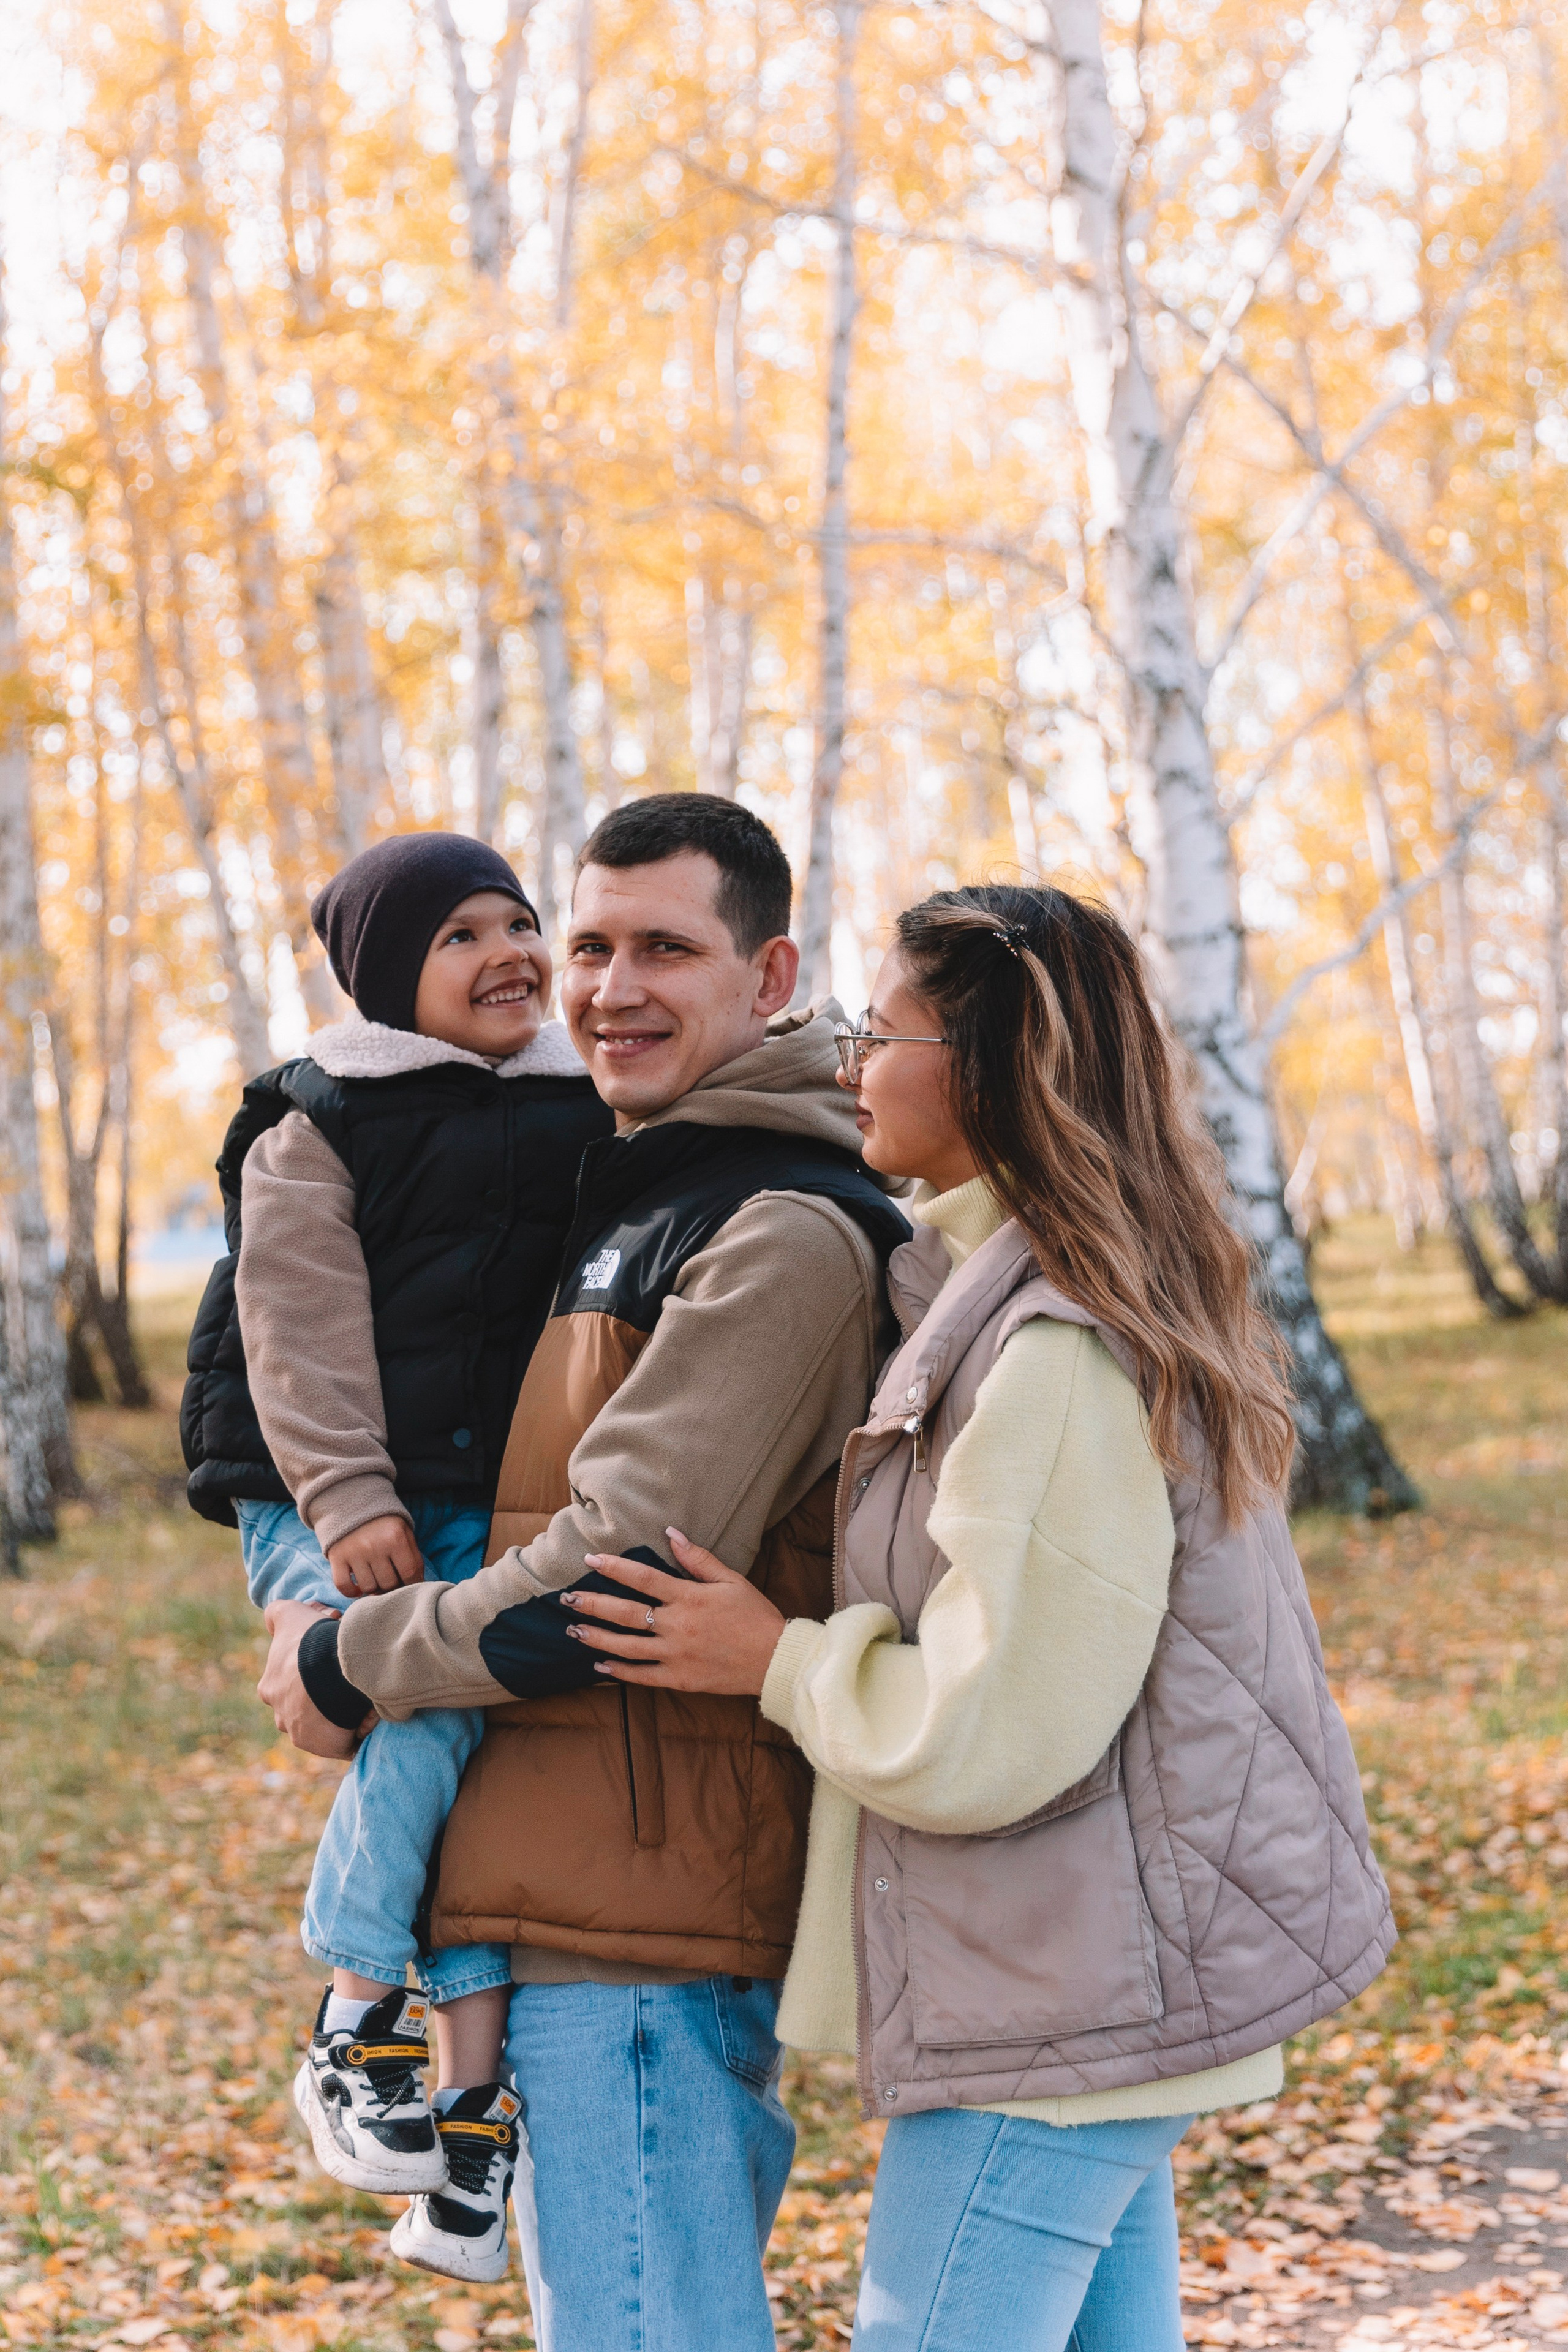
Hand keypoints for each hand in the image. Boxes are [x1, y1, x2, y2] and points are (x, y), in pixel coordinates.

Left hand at [258, 1597, 366, 1756]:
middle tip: (347, 1678)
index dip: (311, 1671)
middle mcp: (281, 1716)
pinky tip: (370, 1710)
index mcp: (271, 1688)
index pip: (289, 1683)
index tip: (331, 1659)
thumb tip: (274, 1617)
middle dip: (323, 1696)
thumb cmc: (309, 1641)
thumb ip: (276, 1613)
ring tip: (362, 1695)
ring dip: (341, 1714)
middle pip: (304, 1708)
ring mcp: (302, 1735)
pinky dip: (357, 1729)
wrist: (331, 1667)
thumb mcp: (288, 1614)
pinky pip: (345, 1741)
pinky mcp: (327, 1746)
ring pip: (324, 1726)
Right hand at [327, 1515, 424, 1596]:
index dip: (411, 1584)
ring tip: (374, 1575)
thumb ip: (414, 1559)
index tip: (408, 1584)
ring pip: (368, 1587)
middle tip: (388, 1576)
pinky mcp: (337, 1557)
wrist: (354, 1505)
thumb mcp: (405, 1534)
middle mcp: (374, 1546)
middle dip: (391, 1585)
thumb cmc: (385, 1525)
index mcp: (396, 1538)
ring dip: (372, 1587)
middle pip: (388, 1584)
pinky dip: (351, 1592)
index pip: (410, 1574)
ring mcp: (354, 1552)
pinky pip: (344, 1586)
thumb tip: (417, 1586)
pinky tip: (358, 1587)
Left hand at [561, 1528, 786, 1696]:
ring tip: (572, 1630)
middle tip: (566, 1599)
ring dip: (596, 1638)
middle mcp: (677, 1626)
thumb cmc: (755, 1616)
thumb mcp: (730, 1580)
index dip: (614, 1567)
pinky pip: (642, 1676)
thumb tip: (671, 1533)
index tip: (590, 1560)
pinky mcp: (679, 1679)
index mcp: (689, 1598)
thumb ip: (698, 1558)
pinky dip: (619, 1671)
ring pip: (626, 1647)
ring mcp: (676, 1655)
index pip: (643, 1578)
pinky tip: (600, 1664)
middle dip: (592, 1604)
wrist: (775, 1660)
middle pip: (625, 1613)